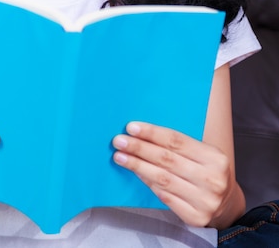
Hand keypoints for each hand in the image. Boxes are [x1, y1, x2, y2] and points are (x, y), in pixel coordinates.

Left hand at [113, 121, 232, 226]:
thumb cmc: (207, 172)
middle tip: (119, 141)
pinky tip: (135, 173)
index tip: (131, 127)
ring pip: (163, 178)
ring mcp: (204, 201)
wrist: (226, 205)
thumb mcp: (204, 154)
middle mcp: (212, 179)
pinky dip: (148, 183)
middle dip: (139, 148)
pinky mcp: (195, 217)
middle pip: (167, 159)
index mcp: (215, 158)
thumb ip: (181, 145)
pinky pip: (164, 196)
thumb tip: (144, 133)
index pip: (177, 141)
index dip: (152, 133)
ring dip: (138, 166)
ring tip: (120, 157)